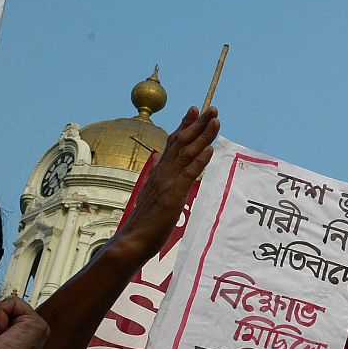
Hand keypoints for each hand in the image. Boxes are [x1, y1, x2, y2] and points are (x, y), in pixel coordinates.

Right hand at [114, 106, 218, 258]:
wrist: (132, 240)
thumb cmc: (145, 220)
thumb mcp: (151, 192)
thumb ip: (157, 173)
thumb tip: (158, 155)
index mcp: (159, 172)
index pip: (172, 142)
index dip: (184, 125)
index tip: (195, 109)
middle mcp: (162, 172)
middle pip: (181, 142)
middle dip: (197, 124)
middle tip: (211, 108)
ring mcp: (167, 182)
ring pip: (186, 153)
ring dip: (202, 135)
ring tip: (215, 120)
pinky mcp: (172, 195)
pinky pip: (188, 174)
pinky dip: (199, 160)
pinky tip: (209, 149)